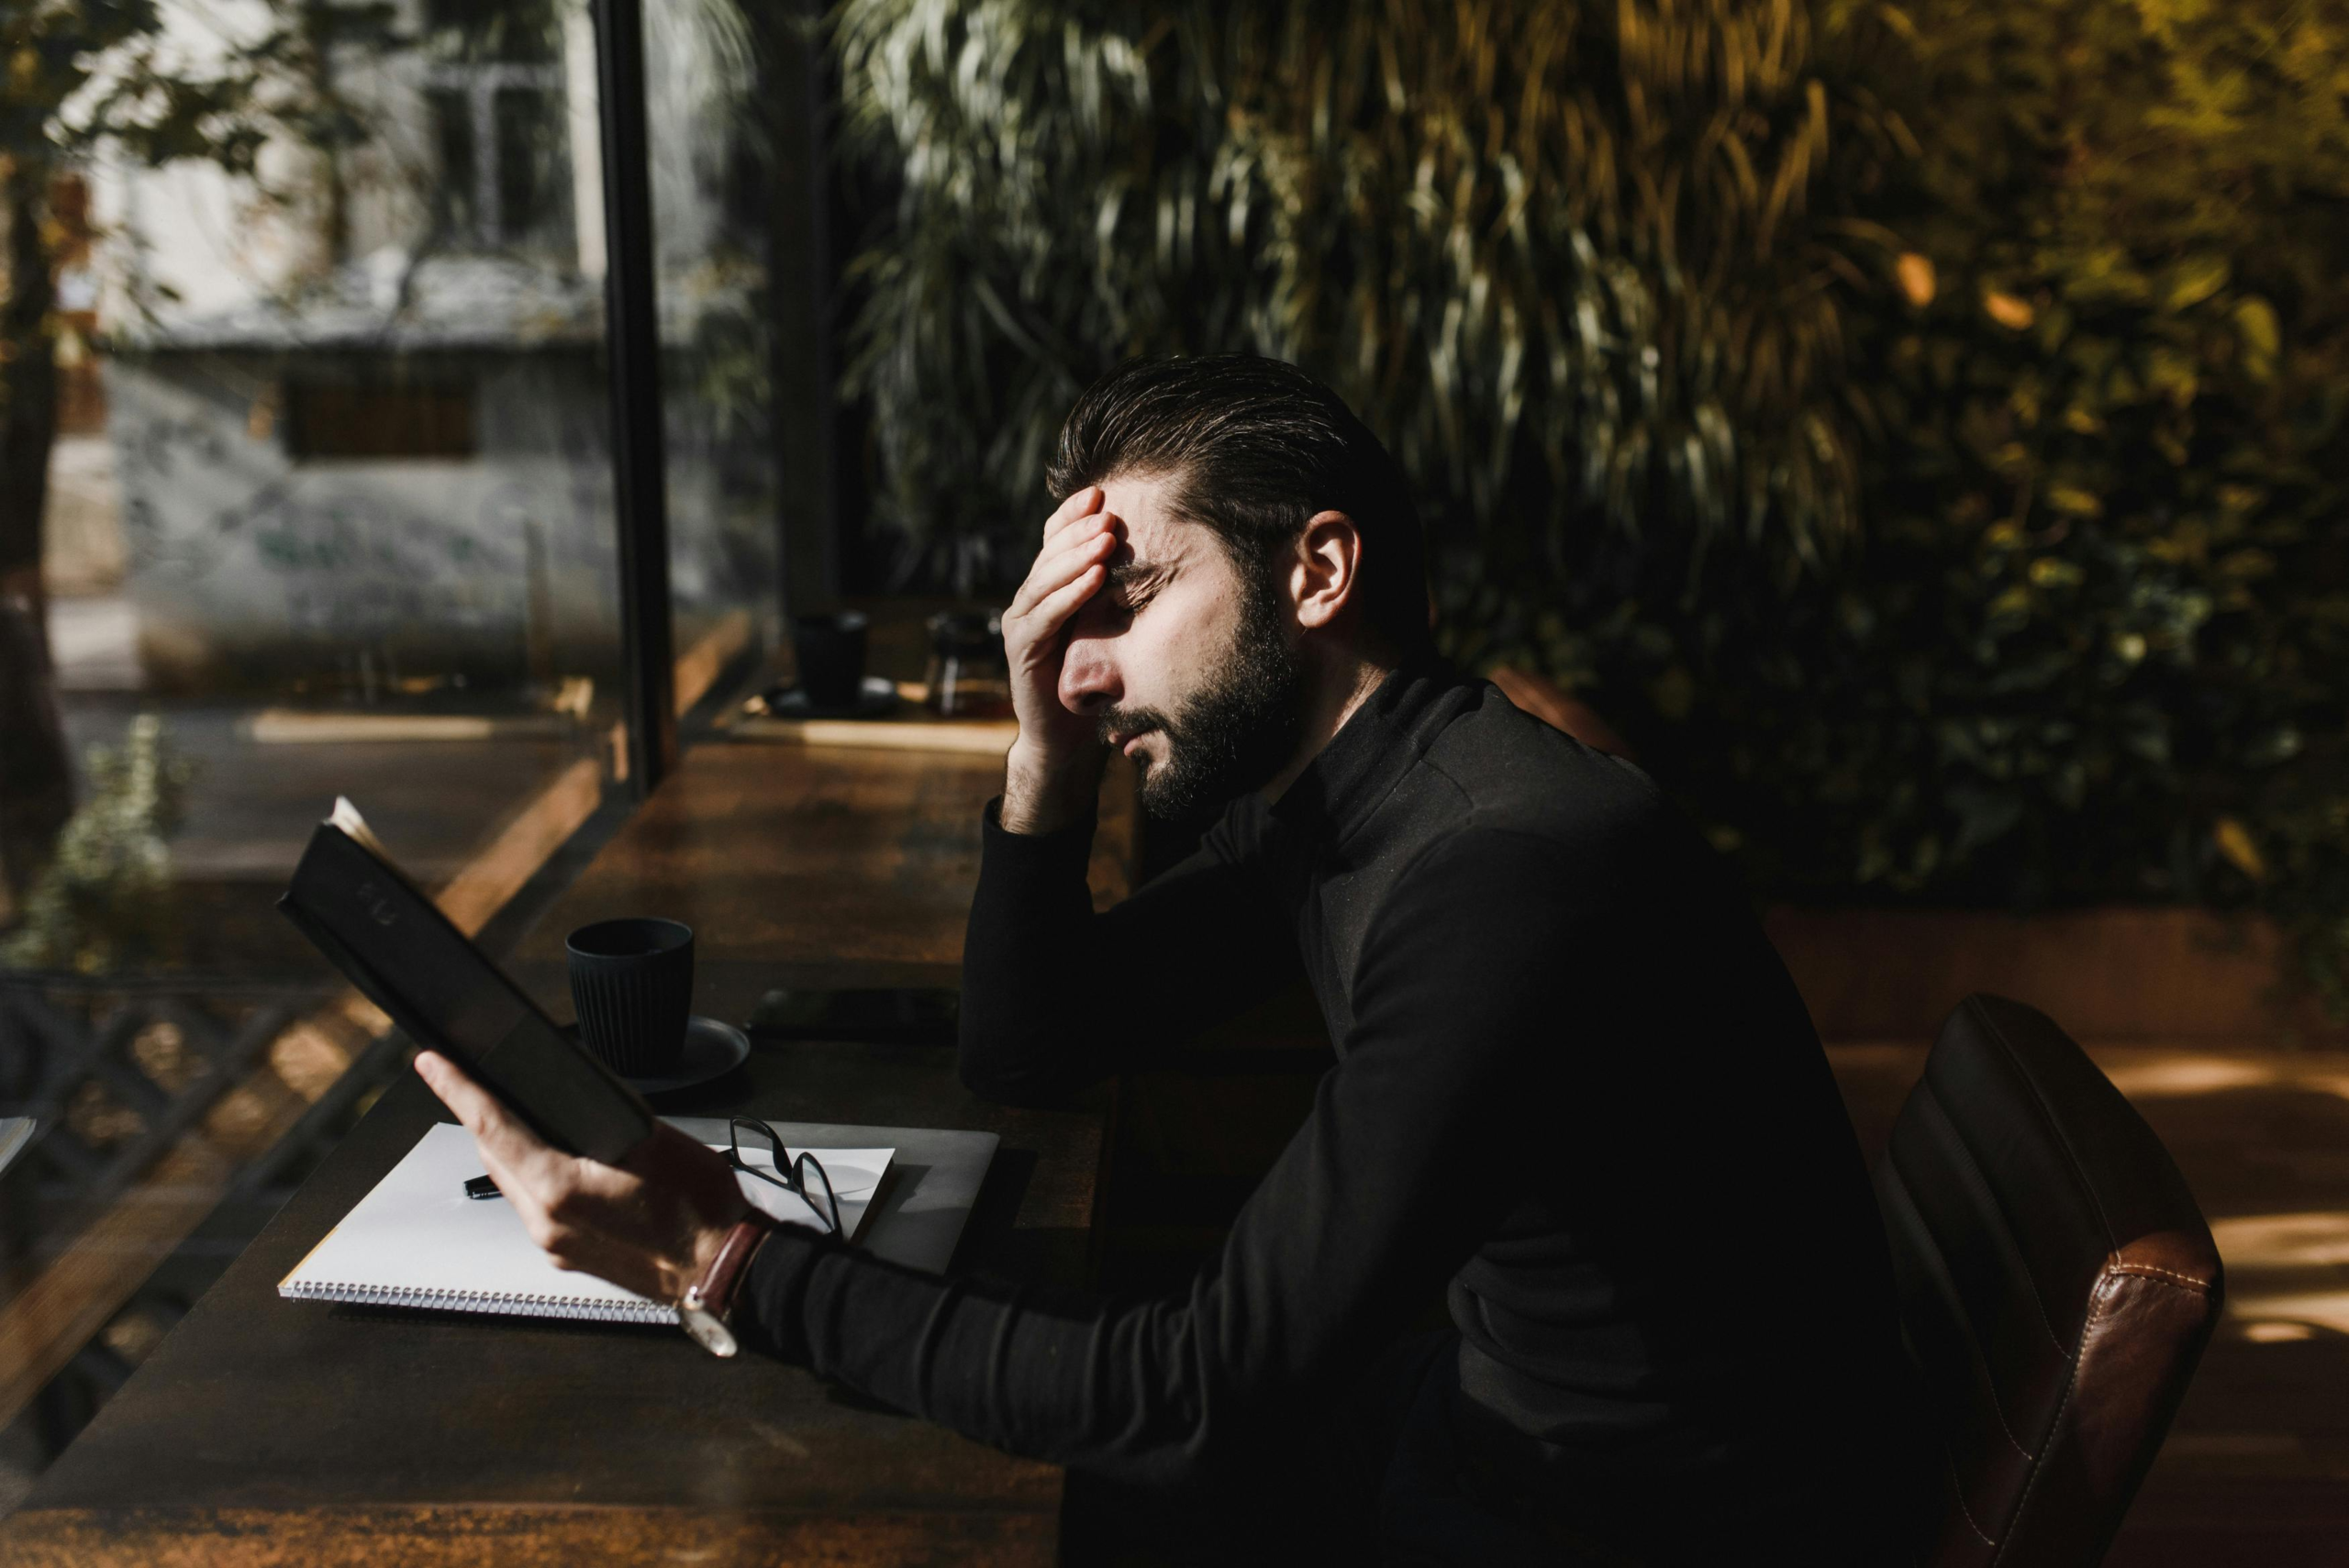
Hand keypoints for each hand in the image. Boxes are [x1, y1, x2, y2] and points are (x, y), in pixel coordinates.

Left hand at [414, 1051, 751, 1304]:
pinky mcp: (570, 1253)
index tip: (434, 1064)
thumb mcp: (655, 1140)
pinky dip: (542, 1177)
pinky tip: (572, 1162)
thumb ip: (605, 1114)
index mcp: (559, 1190)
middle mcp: (546, 1222)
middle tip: (489, 1082)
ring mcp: (555, 1243)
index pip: (492, 1128)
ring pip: (515, 1182)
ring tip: (541, 1120)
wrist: (722, 1269)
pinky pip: (538, 1206)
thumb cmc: (700, 1212)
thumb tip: (576, 1092)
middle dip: (490, 1117)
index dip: (458, 1090)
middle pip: (496, 1156)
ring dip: (518, 1148)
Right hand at [1000, 485, 1114, 832]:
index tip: (1102, 492)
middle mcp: (1030, 600)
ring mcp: (1021, 624)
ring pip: (1045, 579)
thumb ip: (1116, 594)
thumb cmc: (1097, 679)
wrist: (1068, 737)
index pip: (1055, 540)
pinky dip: (1069, 595)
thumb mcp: (1110, 628)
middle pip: (1050, 553)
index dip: (1073, 514)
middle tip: (1108, 511)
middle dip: (1078, 529)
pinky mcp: (1021, 650)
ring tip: (1104, 538)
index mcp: (1050, 589)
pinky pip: (1045, 616)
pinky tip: (1093, 578)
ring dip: (1075, 555)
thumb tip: (1160, 552)